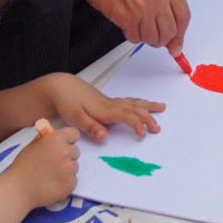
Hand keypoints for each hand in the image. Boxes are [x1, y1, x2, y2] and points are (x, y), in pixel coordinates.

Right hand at [3, 124, 79, 209]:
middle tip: (53, 164)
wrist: (17, 190)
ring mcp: (68, 168)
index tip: (64, 145)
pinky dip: (65, 183)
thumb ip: (47, 138)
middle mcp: (64, 152)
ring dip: (66, 171)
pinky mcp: (69, 183)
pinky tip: (52, 184)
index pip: (74, 134)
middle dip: (67, 157)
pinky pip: (73, 181)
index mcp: (55, 139)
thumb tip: (55, 134)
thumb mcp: (33, 145)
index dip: (69, 140)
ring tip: (50, 175)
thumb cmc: (22, 168)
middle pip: (76, 151)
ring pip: (75, 167)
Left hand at [46, 73, 164, 140]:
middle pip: (134, 109)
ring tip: (161, 107)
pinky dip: (139, 102)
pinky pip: (128, 101)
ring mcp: (110, 101)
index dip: (137, 124)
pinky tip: (141, 104)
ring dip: (148, 106)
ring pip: (134, 103)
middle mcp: (110, 104)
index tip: (143, 134)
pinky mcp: (107, 101)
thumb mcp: (75, 117)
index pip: (126, 116)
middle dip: (148, 117)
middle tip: (157, 127)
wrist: (61, 86)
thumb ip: (91, 127)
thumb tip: (104, 136)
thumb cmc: (67, 101)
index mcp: (105, 109)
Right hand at [84, 0, 188, 50]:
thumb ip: (167, 2)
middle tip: (157, 38)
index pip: (184, 16)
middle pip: (170, 31)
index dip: (180, 34)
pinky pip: (135, 38)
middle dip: (163, 40)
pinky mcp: (127, 17)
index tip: (177, 43)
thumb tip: (173, 30)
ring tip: (140, 27)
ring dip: (147, 38)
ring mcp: (143, 7)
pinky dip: (133, 36)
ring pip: (153, 38)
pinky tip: (129, 24)